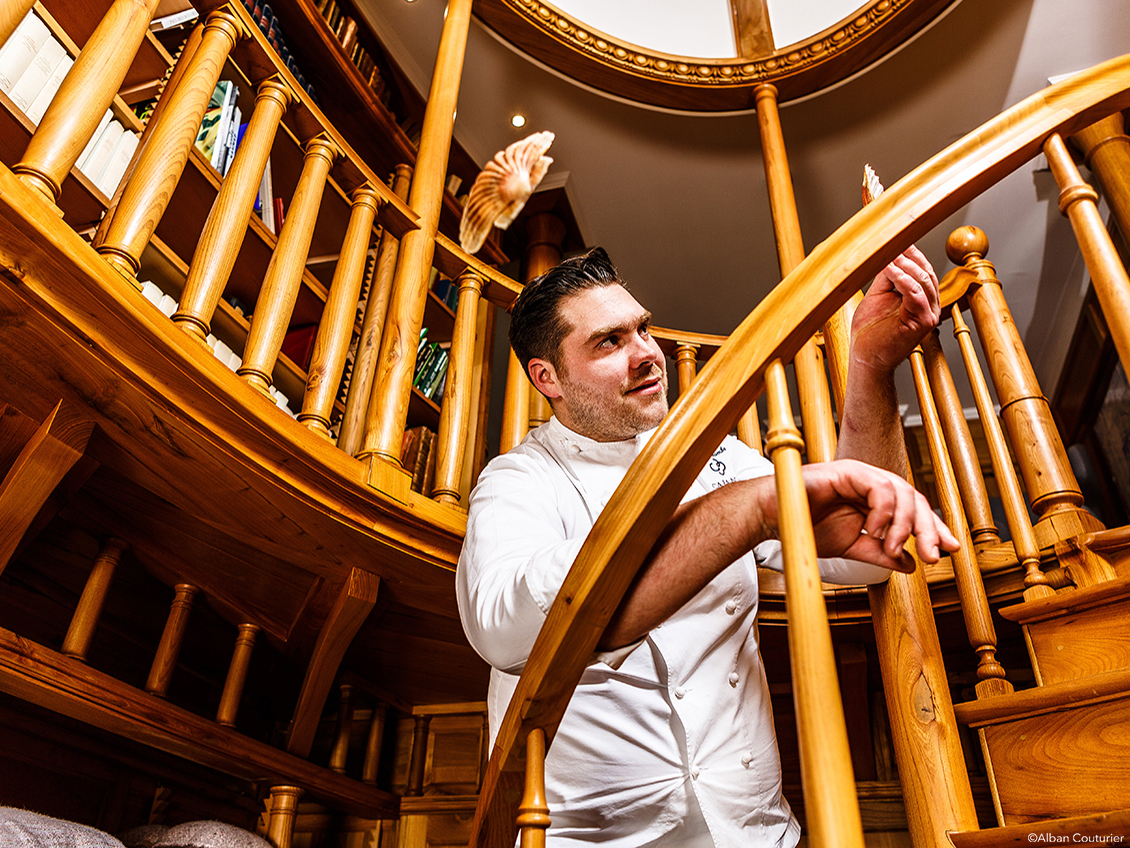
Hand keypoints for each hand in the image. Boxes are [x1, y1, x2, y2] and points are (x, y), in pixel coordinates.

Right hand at [798, 460, 957, 571]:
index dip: (933, 529)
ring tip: (893, 547)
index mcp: (874, 501)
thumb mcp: (851, 547)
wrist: (772, 518)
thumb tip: (910, 564)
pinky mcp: (848, 471)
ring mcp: (860, 475)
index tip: (951, 549)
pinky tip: (877, 530)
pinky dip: (884, 511)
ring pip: (902, 491)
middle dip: (927, 528)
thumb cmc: (805, 526)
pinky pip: (879, 487)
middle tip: (933, 555)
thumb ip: (879, 554)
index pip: (912, 511)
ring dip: (904, 524)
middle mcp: (871, 484)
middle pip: (914, 499)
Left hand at [850, 245, 940, 374]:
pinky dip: (903, 279)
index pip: (921, 268)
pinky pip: (915, 294)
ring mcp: (929, 314)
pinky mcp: (922, 322)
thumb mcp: (877, 296)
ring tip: (889, 253)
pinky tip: (890, 269)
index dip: (910, 252)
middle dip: (908, 255)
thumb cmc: (870, 332)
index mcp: (921, 298)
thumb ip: (886, 276)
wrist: (866, 358)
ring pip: (922, 280)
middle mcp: (930, 305)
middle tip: (892, 241)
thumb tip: (888, 252)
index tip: (896, 236)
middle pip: (924, 271)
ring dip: (904, 264)